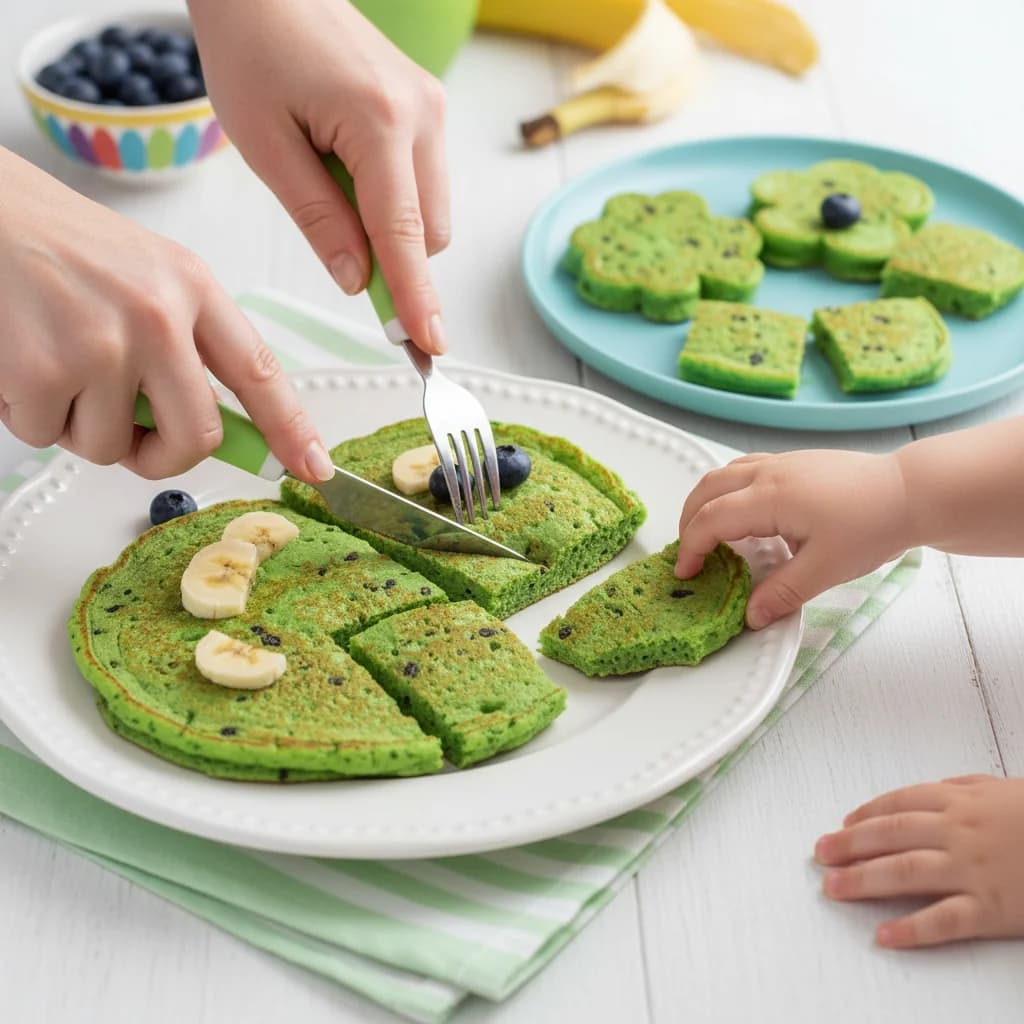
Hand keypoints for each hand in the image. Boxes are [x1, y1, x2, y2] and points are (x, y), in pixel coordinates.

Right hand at [0, 149, 331, 483]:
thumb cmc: (60, 247)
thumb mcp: (146, 274)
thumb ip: (185, 343)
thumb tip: (206, 429)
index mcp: (193, 288)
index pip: (259, 371)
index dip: (290, 428)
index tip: (313, 468)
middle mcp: (159, 316)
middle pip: (195, 436)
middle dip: (163, 455)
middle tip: (132, 437)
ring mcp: (104, 343)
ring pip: (111, 447)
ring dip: (80, 425)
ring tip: (54, 362)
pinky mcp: (46, 368)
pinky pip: (49, 436)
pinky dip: (28, 414)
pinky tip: (18, 362)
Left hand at [188, 0, 449, 354]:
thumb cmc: (251, 45)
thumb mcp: (265, 144)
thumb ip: (317, 218)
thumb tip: (356, 281)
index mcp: (380, 122)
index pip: (405, 235)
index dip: (416, 298)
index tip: (430, 347)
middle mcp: (423, 115)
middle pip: (430, 233)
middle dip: (395, 261)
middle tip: (342, 260)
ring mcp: (432, 108)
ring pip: (431, 212)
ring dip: (391, 228)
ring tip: (328, 183)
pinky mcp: (427, 107)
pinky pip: (424, 181)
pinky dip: (392, 201)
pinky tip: (346, 168)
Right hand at [675, 449, 911, 627]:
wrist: (912, 491)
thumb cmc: (873, 526)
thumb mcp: (827, 569)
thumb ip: (783, 592)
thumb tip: (751, 616)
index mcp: (769, 498)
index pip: (711, 520)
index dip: (691, 548)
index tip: (686, 574)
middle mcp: (768, 473)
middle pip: (707, 489)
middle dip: (688, 521)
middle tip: (690, 554)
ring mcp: (781, 462)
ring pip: (723, 473)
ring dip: (705, 501)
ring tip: (708, 533)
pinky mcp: (794, 461)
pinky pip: (744, 468)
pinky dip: (727, 490)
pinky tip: (742, 512)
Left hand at [815, 775, 1023, 947]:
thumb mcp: (1001, 788)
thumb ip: (962, 787)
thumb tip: (932, 788)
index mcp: (958, 802)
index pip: (897, 806)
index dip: (864, 816)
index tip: (842, 825)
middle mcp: (958, 832)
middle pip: (890, 836)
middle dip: (849, 845)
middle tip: (820, 854)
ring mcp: (973, 870)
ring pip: (905, 873)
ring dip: (863, 881)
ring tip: (833, 888)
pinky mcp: (992, 909)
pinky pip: (944, 920)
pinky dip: (911, 929)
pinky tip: (884, 935)